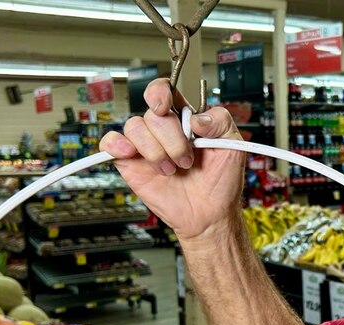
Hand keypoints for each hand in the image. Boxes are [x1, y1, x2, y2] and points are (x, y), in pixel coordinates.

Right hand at [100, 79, 244, 240]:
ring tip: (170, 170)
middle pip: (152, 114)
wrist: (210, 215)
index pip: (164, 90)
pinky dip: (115, 144)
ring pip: (133, 127)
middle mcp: (163, 130)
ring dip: (154, 151)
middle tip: (186, 161)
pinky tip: (129, 154)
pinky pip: (110, 143)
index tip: (164, 107)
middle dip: (171, 140)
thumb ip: (221, 123)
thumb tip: (197, 119)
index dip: (159, 92)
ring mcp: (145, 146)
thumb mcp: (234, 148)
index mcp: (185, 118)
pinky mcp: (131, 164)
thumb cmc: (221, 182)